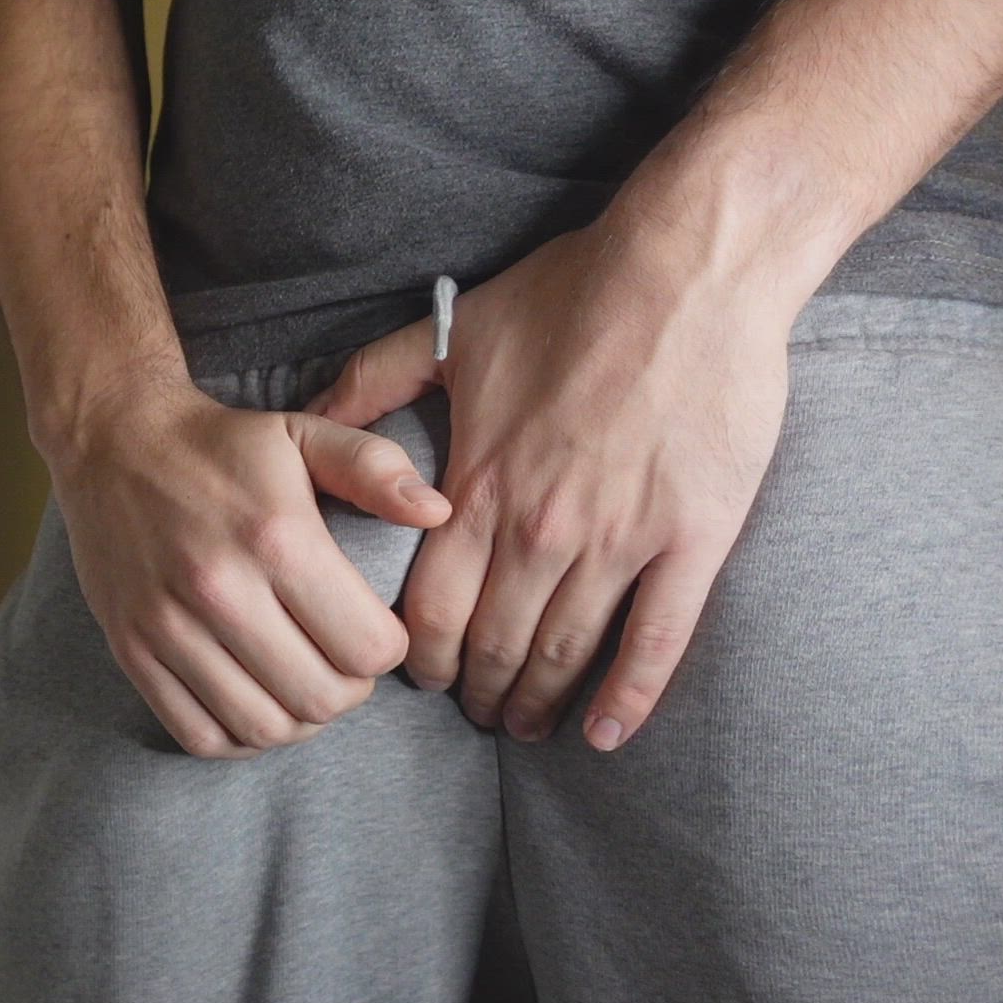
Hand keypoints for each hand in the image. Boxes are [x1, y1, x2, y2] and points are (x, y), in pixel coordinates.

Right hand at [45, 375, 451, 758]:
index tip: (376, 627)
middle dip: (350, 689)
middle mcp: (220, 589)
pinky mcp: (132, 650)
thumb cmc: (219, 444)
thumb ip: (375, 467)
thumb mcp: (303, 432)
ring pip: (263, 728)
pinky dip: (239, 738)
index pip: (368, 648)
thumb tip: (437, 511)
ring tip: (303, 682)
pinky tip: (255, 702)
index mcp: (277, 538)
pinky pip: (199, 734)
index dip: (389, 648)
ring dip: (299, 719)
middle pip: (320, 698)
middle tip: (343, 660)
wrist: (110, 441)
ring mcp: (168, 627)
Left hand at [303, 223, 794, 750]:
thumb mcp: (452, 332)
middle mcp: (540, 529)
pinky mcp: (693, 537)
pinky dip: (627, 698)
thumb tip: (309, 410)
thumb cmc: (572, 292)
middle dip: (475, 691)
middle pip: (492, 644)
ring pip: (564, 653)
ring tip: (524, 725)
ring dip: (537, 701)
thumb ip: (374, 380)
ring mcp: (619, 538)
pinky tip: (606, 736)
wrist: (690, 266)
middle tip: (473, 713)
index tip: (418, 677)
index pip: (428, 609)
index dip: (417, 657)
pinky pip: (656, 640)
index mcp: (478, 486)